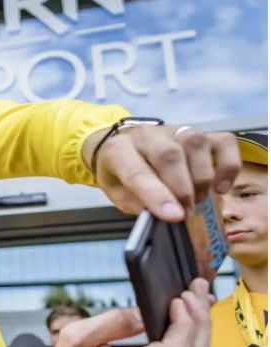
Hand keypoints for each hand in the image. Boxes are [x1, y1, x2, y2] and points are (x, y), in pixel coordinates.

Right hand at [0, 278, 211, 346]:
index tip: (177, 299)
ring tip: (196, 300)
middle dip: (201, 320)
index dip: (185, 324)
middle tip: (195, 289)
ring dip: (200, 330)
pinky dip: (192, 340)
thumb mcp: (75, 338)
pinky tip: (187, 320)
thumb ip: (111, 323)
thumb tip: (144, 311)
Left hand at [84, 124, 239, 220]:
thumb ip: (138, 203)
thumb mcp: (118, 193)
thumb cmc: (120, 173)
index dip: (157, 195)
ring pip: (196, 144)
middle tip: (185, 213)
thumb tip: (167, 215)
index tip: (174, 216)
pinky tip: (220, 187)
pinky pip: (224, 142)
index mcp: (118, 150)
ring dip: (201, 178)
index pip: (137, 171)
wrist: (122, 146)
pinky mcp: (200, 132)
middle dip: (182, 190)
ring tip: (196, 200)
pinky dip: (228, 166)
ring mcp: (175, 130)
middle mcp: (147, 135)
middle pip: (170, 155)